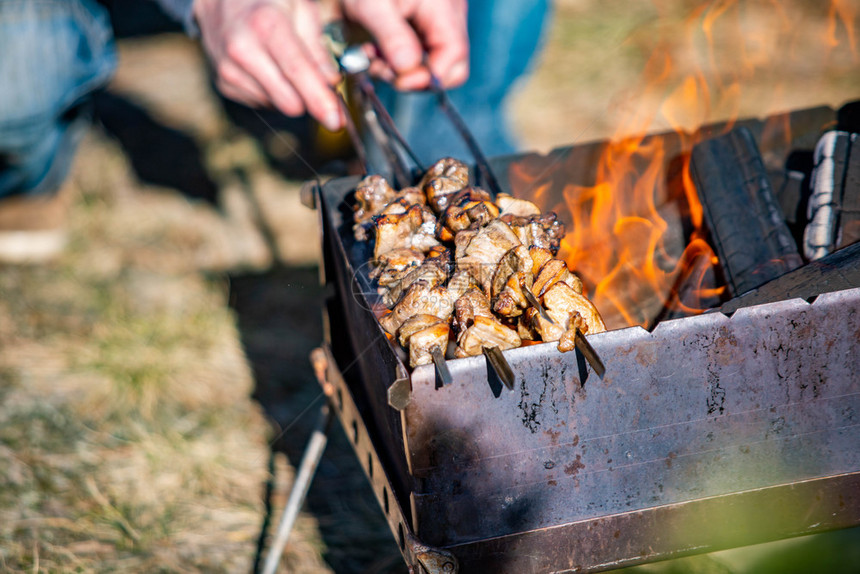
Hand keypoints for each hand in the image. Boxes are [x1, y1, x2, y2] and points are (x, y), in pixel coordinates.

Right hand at [194, 0, 344, 129]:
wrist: (219, 0)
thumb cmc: (265, 0)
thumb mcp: (300, 7)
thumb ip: (317, 46)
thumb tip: (331, 81)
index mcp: (265, 24)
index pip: (297, 72)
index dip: (319, 100)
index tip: (335, 120)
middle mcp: (242, 50)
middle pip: (289, 101)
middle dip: (308, 97)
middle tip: (316, 81)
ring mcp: (229, 69)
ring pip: (277, 106)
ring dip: (288, 92)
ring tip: (282, 63)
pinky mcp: (223, 84)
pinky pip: (261, 103)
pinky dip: (271, 91)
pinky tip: (267, 68)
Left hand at [340, 0, 468, 89]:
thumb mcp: (371, 4)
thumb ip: (392, 35)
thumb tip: (408, 68)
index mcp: (442, 6)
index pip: (454, 54)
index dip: (430, 76)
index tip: (399, 81)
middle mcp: (447, 15)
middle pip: (451, 65)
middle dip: (416, 77)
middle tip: (383, 69)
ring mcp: (437, 22)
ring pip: (433, 64)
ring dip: (402, 71)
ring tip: (373, 57)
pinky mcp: (422, 27)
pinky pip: (420, 55)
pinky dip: (398, 61)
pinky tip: (377, 51)